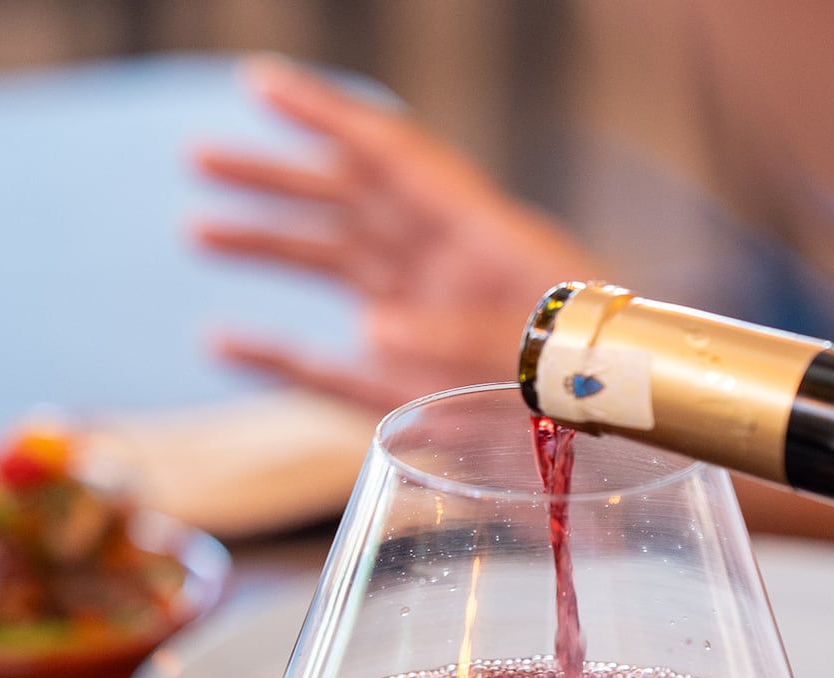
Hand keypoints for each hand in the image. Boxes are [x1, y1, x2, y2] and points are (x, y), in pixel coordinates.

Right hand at [194, 56, 602, 411]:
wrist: (637, 438)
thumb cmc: (606, 382)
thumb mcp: (541, 349)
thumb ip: (459, 333)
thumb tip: (372, 325)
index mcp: (475, 234)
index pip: (387, 156)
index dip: (322, 116)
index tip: (258, 83)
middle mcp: (441, 267)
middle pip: (345, 203)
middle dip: (273, 178)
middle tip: (196, 156)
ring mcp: (422, 325)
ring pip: (332, 268)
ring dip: (267, 246)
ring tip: (198, 229)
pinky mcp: (409, 392)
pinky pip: (325, 369)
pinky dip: (274, 356)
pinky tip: (221, 342)